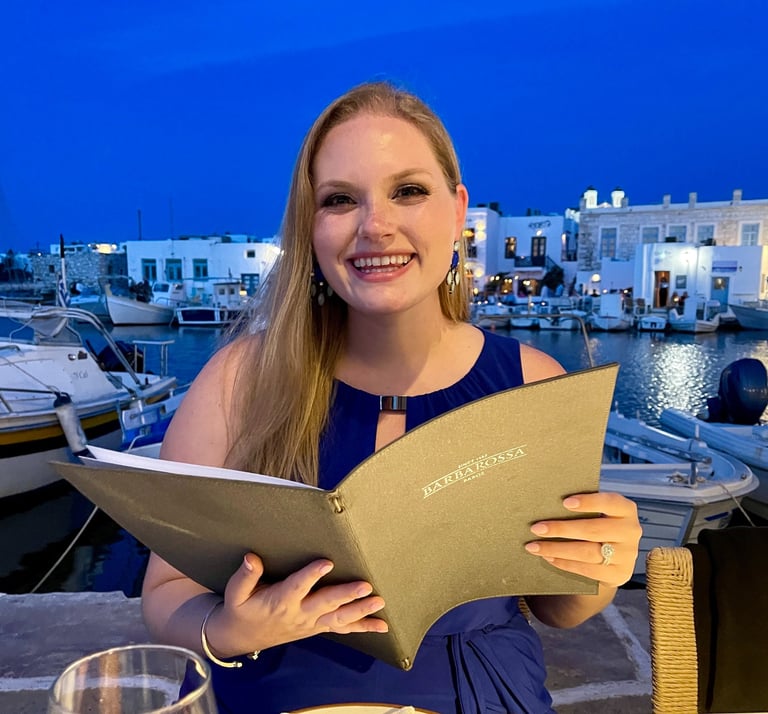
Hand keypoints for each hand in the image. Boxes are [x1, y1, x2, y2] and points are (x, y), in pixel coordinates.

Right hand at [205, 554, 387, 657]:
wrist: (241, 637)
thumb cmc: (241, 609)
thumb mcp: (235, 594)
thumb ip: (245, 576)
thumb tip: (252, 558)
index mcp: (280, 602)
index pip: (297, 587)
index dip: (311, 575)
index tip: (326, 562)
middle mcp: (299, 614)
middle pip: (325, 604)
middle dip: (346, 594)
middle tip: (365, 586)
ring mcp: (311, 623)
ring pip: (338, 618)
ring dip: (360, 610)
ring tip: (379, 602)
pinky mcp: (317, 627)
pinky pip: (342, 628)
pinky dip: (362, 627)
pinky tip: (382, 625)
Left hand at [524, 492, 641, 586]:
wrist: (615, 557)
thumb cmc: (599, 524)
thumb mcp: (599, 512)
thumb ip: (583, 507)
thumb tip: (548, 504)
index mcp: (626, 510)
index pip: (609, 502)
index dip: (588, 502)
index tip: (564, 502)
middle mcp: (630, 531)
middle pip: (593, 530)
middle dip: (561, 529)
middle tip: (536, 528)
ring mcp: (627, 555)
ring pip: (587, 552)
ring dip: (557, 549)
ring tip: (535, 546)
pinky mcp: (619, 574)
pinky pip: (587, 569)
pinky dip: (564, 563)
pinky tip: (548, 557)